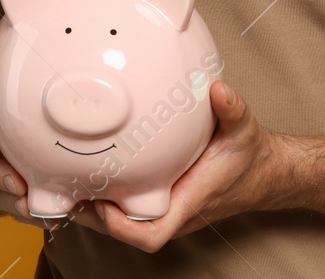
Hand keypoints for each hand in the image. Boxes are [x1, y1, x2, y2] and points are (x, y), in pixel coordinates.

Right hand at [0, 84, 74, 230]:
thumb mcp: (1, 83)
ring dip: (17, 204)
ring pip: (1, 195)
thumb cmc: (5, 100)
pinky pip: (23, 207)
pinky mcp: (15, 193)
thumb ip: (9, 76)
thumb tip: (23, 46)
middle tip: (15, 183)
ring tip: (32, 208)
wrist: (4, 122)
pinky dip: (37, 216)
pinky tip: (55, 220)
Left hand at [71, 81, 287, 252]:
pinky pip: (126, 205)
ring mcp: (164, 207)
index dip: (122, 228)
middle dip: (92, 217)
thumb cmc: (247, 157)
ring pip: (121, 220)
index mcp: (188, 202)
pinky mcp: (160, 199)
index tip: (102, 206)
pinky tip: (86, 172)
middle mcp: (172, 211)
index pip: (151, 234)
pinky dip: (105, 194)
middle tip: (63, 190)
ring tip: (62, 182)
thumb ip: (233, 109)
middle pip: (123, 230)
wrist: (261, 172)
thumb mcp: (243, 129)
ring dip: (92, 207)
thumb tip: (220, 89)